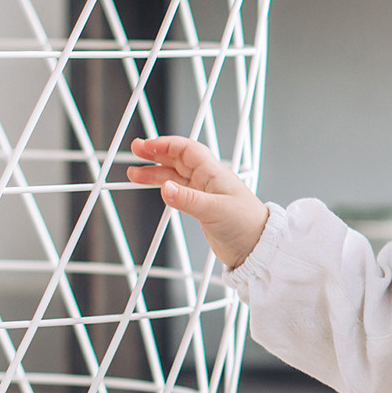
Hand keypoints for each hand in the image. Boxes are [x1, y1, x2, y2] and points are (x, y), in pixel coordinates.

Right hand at [127, 136, 270, 269]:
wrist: (257, 247)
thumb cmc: (246, 225)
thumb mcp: (214, 211)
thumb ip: (188, 200)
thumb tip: (164, 189)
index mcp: (214, 173)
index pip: (186, 150)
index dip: (165, 145)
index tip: (146, 146)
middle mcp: (209, 180)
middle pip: (178, 160)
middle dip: (156, 154)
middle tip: (135, 151)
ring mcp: (205, 193)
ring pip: (176, 176)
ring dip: (156, 173)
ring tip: (134, 174)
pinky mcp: (203, 208)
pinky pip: (180, 191)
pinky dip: (165, 188)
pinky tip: (156, 189)